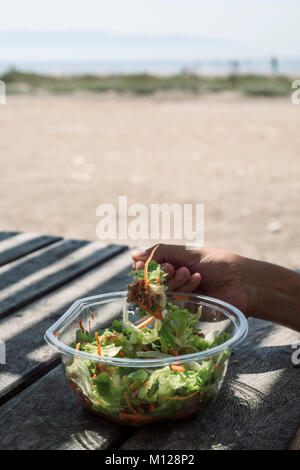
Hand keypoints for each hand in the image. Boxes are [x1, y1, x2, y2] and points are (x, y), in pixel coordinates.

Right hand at [132, 244, 253, 315]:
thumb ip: (161, 252)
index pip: (147, 268)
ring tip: (192, 273)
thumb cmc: (218, 263)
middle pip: (152, 281)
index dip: (143, 268)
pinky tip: (197, 281)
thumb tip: (134, 255)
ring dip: (175, 281)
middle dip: (162, 273)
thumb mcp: (189, 253)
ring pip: (162, 291)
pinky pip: (174, 302)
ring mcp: (179, 296)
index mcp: (172, 264)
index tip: (142, 266)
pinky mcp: (186, 310)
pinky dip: (184, 290)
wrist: (242, 282)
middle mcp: (172, 281)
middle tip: (175, 267)